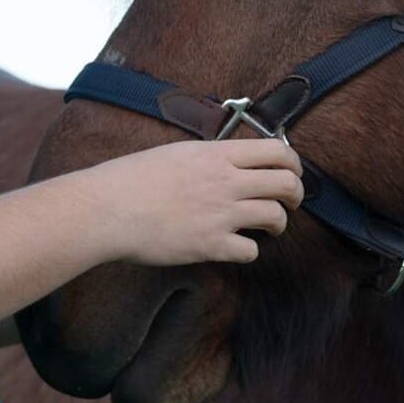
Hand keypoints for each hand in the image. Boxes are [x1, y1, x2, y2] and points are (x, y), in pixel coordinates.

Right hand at [86, 138, 303, 266]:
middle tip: (289, 202)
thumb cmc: (132, 179)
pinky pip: (250, 251)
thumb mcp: (176, 154)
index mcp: (217, 155)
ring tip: (269, 228)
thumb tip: (229, 163)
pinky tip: (236, 248)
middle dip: (296, 195)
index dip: (293, 163)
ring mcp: (220, 214)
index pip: (277, 151)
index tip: (291, 172)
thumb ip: (209, 158)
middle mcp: (225, 181)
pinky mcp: (210, 245)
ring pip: (276, 217)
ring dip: (278, 224)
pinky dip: (248, 251)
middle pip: (286, 184)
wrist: (107, 209)